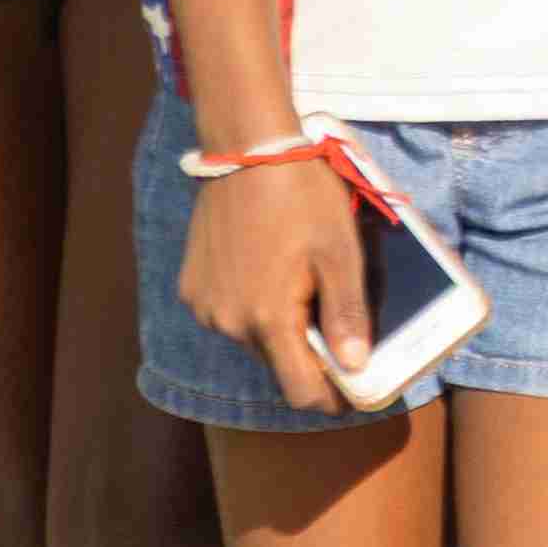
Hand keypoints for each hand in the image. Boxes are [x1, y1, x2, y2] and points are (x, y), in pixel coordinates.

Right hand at [185, 149, 367, 412]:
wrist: (248, 149)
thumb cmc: (301, 196)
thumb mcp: (339, 252)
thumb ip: (347, 314)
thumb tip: (355, 366)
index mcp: (267, 319)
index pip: (300, 391)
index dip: (331, 397)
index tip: (354, 389)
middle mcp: (227, 322)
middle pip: (277, 364)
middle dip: (308, 355)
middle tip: (334, 321)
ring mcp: (205, 305)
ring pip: (253, 339)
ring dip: (279, 328)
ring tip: (303, 285)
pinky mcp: (192, 287)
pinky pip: (229, 314)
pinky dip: (252, 306)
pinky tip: (271, 271)